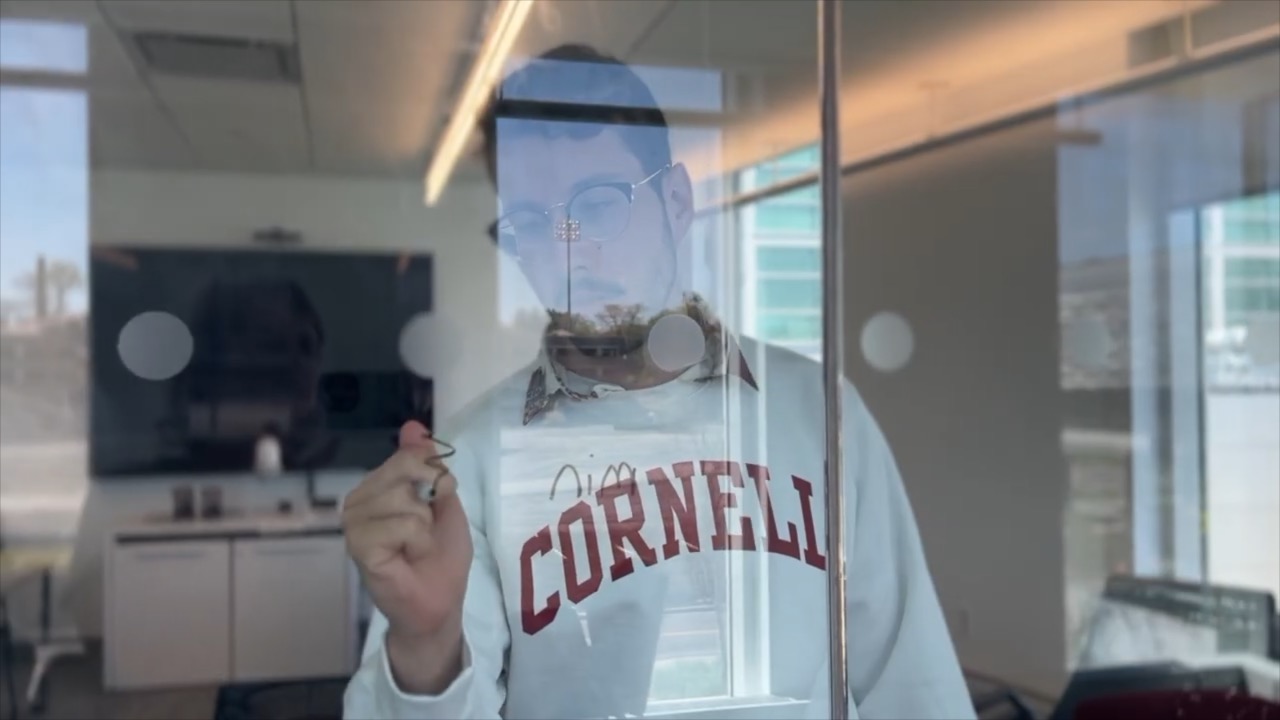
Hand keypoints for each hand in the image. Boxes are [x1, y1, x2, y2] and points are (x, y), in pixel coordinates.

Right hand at [343, 420, 472, 691]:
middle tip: (425, 532)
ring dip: (424, 526)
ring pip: (403, 497)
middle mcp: (359, 500)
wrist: (439, 603)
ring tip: (415, 547)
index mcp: (378, 486)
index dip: (434, 475)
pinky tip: (406, 558)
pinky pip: (400, 524)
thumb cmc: (441, 555)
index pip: (408, 455)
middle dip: (429, 501)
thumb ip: (428, 465)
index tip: (437, 502)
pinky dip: (416, 541)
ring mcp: (354, 523)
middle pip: (403, 470)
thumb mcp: (443, 502)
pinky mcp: (358, 546)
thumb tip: (412, 425)